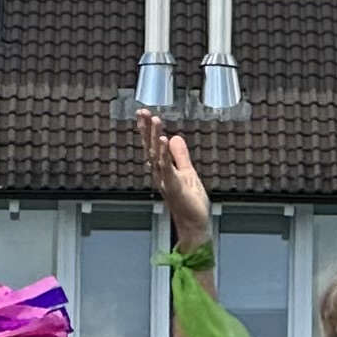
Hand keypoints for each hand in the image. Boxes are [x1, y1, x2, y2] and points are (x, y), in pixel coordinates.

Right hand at [138, 108, 213, 247]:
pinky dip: (164, 154)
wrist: (194, 225)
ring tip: (154, 121)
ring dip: (154, 138)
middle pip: (151, 148)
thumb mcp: (187, 172)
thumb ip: (180, 156)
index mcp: (163, 170)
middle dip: (146, 130)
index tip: (144, 114)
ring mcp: (165, 181)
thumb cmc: (190, 203)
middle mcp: (160, 174)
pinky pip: (167, 168)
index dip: (148, 130)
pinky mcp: (174, 187)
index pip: (153, 146)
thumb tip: (174, 138)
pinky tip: (163, 141)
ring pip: (156, 156)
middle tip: (142, 112)